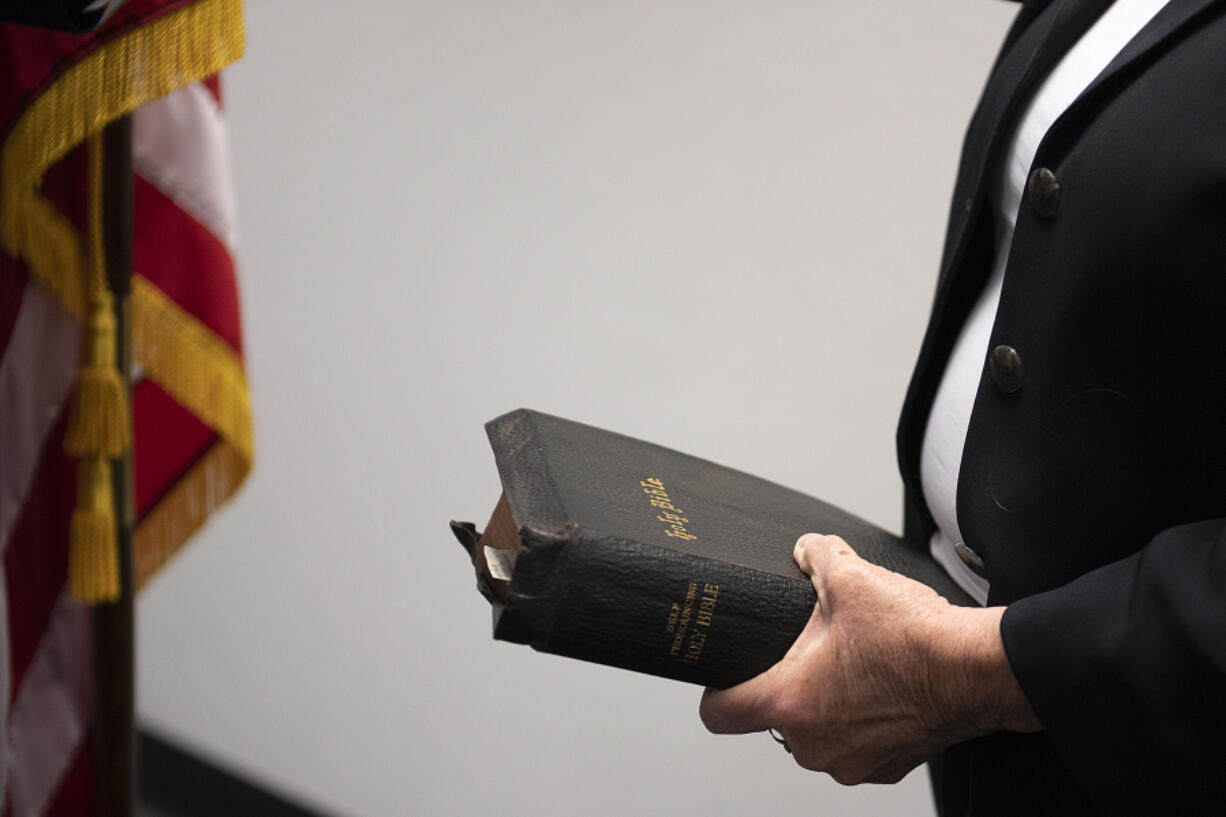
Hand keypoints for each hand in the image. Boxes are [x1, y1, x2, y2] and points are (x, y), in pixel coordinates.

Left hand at [699, 533, 1038, 783]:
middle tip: (814, 653)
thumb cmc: (915, 638)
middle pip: (774, 718)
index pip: (720, 714)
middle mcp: (814, 744)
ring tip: (856, 666)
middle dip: (790, 685)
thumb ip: (815, 557)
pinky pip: (856, 743)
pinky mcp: (885, 766)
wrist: (979, 669)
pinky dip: (863, 719)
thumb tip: (806, 549)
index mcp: (791, 703)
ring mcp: (851, 761)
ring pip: (818, 731)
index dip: (716, 692)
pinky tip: (883, 686)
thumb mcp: (851, 579)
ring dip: (828, 703)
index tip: (725, 679)